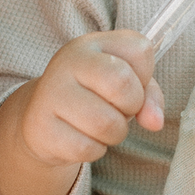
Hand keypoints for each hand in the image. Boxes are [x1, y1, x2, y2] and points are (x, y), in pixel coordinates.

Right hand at [0, 31, 162, 194]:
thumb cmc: (91, 97)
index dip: (145, 76)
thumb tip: (155, 122)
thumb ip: (148, 95)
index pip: (140, 50)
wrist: (40, 121)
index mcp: (92, 44)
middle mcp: (68, 62)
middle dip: (132, 106)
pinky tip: (83, 138)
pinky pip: (87, 147)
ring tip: (102, 126)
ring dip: (115, 133)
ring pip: (107, 123)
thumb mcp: (123, 85)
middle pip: (122, 83)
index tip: (128, 84)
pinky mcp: (42, 128)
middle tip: (118, 109)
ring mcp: (51, 94)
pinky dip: (95, 150)